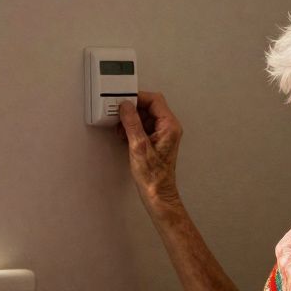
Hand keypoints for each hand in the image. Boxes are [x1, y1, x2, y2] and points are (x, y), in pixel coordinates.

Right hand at [118, 91, 182, 208]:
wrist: (157, 193)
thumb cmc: (153, 175)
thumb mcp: (138, 146)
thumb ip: (132, 123)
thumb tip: (126, 106)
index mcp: (169, 126)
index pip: (154, 100)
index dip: (138, 98)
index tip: (124, 101)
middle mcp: (169, 128)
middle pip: (149, 107)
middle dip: (132, 111)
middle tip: (120, 116)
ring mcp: (163, 134)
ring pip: (145, 117)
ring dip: (131, 121)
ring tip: (121, 130)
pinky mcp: (156, 141)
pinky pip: (144, 127)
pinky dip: (132, 129)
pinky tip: (125, 137)